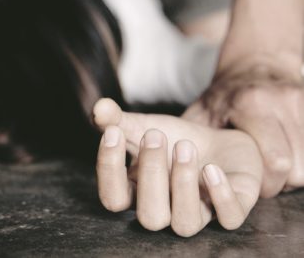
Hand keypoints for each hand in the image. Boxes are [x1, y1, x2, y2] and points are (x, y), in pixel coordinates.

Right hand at [93, 98, 261, 236]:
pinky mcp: (233, 208)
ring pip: (185, 224)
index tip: (113, 132)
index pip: (113, 200)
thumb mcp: (144, 125)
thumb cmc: (175, 139)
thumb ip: (117, 120)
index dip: (110, 171)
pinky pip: (228, 218)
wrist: (220, 138)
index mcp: (138, 195)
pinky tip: (211, 167)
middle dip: (151, 175)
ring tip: (184, 146)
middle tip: (154, 134)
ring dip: (182, 185)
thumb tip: (98, 107)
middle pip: (150, 218)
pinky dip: (220, 195)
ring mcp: (200, 213)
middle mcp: (166, 211)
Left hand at [184, 58, 303, 196]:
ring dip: (292, 173)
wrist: (256, 62)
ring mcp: (301, 104)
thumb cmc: (225, 95)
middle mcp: (281, 102)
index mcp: (250, 104)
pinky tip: (283, 152)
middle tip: (259, 178)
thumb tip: (171, 167)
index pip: (275, 161)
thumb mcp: (202, 112)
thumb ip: (189, 138)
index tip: (248, 185)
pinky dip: (301, 159)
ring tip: (270, 164)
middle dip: (280, 182)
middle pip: (296, 168)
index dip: (265, 182)